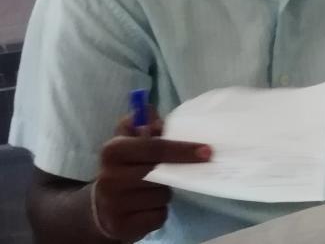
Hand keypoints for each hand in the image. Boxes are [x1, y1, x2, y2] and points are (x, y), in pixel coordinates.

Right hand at [92, 108, 211, 241]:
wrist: (102, 208)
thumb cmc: (124, 168)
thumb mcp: (128, 142)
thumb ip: (142, 124)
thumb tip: (153, 112)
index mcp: (112, 151)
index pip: (154, 147)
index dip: (182, 149)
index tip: (207, 151)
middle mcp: (109, 177)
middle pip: (162, 173)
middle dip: (175, 172)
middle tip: (185, 170)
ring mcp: (114, 205)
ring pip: (162, 196)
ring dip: (166, 193)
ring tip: (154, 190)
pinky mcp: (122, 227)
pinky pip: (159, 216)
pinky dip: (160, 212)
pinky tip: (148, 207)